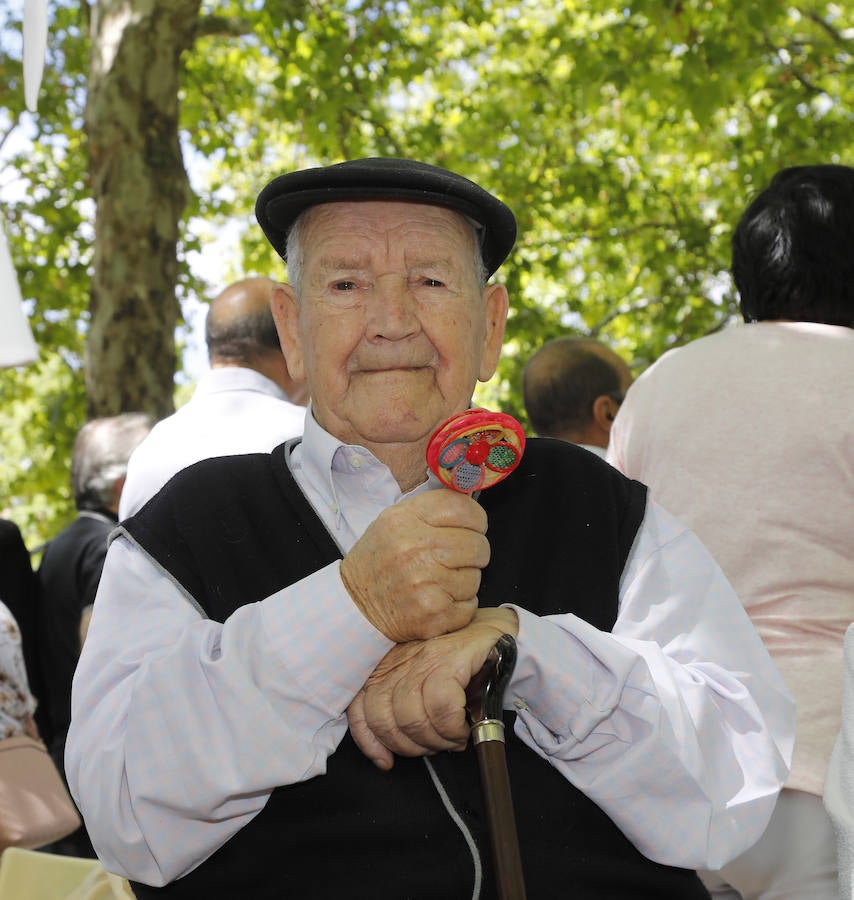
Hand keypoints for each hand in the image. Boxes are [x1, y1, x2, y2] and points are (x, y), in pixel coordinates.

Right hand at [340, 490, 489, 642]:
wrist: (355, 606)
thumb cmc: (379, 561)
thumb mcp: (393, 521)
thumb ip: (432, 509)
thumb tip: (471, 504)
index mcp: (405, 520)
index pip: (463, 508)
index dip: (476, 519)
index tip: (473, 527)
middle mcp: (415, 550)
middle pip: (478, 544)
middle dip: (474, 552)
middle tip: (456, 558)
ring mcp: (425, 584)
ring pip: (475, 577)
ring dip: (464, 580)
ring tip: (439, 581)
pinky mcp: (434, 613)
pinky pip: (470, 605)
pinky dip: (460, 605)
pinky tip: (438, 599)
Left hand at [347, 608, 518, 769]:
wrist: (498, 633)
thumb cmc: (463, 665)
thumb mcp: (424, 686)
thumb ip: (402, 711)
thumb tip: (384, 756)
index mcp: (387, 667)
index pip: (359, 708)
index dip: (369, 741)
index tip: (385, 762)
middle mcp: (399, 660)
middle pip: (384, 719)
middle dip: (411, 746)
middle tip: (437, 746)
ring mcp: (423, 656)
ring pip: (411, 716)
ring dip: (436, 740)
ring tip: (453, 739)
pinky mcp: (449, 657)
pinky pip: (441, 706)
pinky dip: (452, 728)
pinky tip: (464, 729)